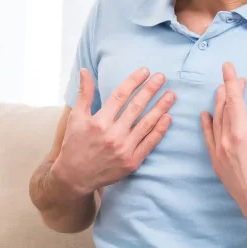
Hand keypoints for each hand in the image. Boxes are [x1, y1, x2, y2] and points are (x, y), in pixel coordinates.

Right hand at [51, 67, 174, 195]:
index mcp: (99, 122)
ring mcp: (124, 149)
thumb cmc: (75, 144)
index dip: (133, 81)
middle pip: (136, 107)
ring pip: (146, 124)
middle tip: (162, 77)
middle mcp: (113, 135)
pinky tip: (168, 118)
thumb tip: (85, 70)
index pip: (120, 96)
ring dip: (161, 107)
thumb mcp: (76, 118)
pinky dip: (160, 130)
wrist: (76, 177)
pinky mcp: (132, 162)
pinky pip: (150, 143)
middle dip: (150, 90)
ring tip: (171, 95)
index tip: (145, 71)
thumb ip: (84, 93)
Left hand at [200, 62, 246, 226]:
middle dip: (228, 91)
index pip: (235, 100)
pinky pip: (208, 138)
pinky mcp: (217, 163)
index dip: (231, 82)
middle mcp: (225, 140)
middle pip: (224, 108)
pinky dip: (207, 125)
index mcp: (240, 133)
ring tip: (220, 92)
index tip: (227, 66)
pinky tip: (205, 116)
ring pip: (215, 122)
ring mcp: (219, 152)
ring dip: (218, 105)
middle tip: (232, 79)